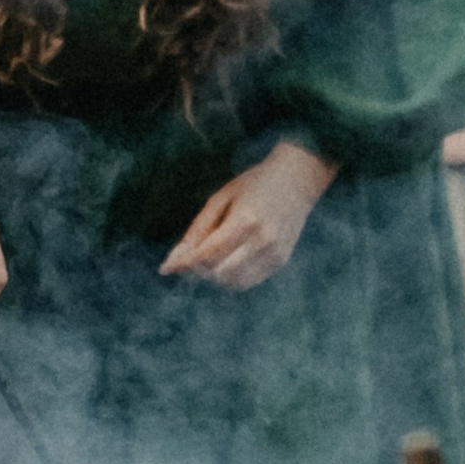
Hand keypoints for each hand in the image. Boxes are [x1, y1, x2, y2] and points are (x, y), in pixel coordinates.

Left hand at [159, 139, 335, 291]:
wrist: (298, 180)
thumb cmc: (254, 184)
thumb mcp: (221, 198)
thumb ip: (198, 229)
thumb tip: (174, 261)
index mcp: (245, 221)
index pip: (208, 255)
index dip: (185, 263)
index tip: (166, 268)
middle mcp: (263, 241)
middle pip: (218, 273)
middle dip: (198, 270)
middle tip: (189, 257)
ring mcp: (275, 254)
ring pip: (233, 283)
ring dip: (214, 275)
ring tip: (209, 257)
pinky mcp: (281, 261)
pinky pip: (249, 281)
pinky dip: (232, 277)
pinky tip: (228, 259)